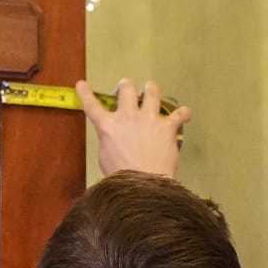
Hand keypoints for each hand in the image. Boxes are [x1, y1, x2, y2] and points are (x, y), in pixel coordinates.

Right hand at [76, 77, 190, 177]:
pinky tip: (186, 114)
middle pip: (126, 91)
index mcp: (108, 126)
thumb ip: (109, 141)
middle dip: (125, 86)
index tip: (81, 84)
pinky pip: (179, 115)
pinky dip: (183, 114)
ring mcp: (149, 119)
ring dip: (151, 89)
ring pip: (151, 93)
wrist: (142, 183)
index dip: (85, 94)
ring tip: (151, 87)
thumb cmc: (119, 176)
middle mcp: (128, 117)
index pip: (92, 107)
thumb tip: (114, 136)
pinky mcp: (167, 127)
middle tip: (125, 87)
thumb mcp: (105, 157)